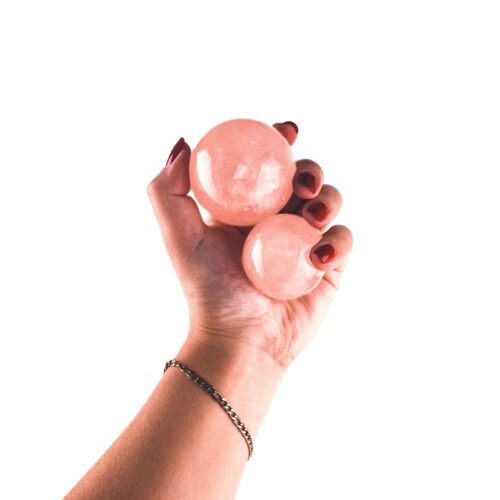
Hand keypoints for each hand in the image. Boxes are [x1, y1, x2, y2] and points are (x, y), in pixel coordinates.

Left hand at [147, 121, 352, 369]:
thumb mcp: (181, 237)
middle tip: (300, 184)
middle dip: (309, 170)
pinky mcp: (327, 265)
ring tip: (312, 217)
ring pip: (329, 201)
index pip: (267, 164)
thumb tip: (183, 144)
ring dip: (328, 200)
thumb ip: (168, 190)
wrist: (239, 340)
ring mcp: (303, 240)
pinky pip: (343, 240)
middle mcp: (277, 220)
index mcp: (246, 208)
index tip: (284, 132)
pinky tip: (318, 257)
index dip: (278, 142)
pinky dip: (337, 241)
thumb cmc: (208, 289)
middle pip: (304, 177)